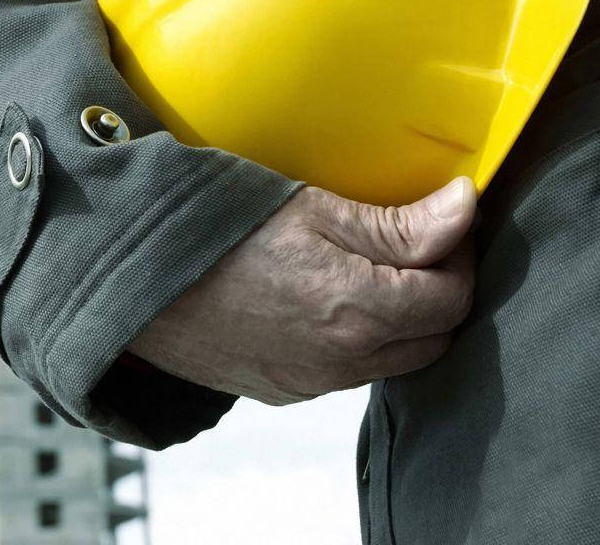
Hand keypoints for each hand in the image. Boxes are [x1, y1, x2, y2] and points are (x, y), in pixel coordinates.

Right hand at [127, 177, 477, 403]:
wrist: (135, 280)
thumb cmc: (215, 232)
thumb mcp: (310, 210)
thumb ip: (396, 225)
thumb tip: (464, 210)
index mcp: (358, 311)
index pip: (453, 295)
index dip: (456, 252)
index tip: (437, 219)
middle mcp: (343, 361)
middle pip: (433, 336)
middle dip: (435, 290)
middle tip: (408, 244)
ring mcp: (311, 382)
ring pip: (390, 359)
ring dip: (396, 319)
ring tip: (361, 269)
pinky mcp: (283, 390)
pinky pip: (344, 371)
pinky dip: (354, 340)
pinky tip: (319, 301)